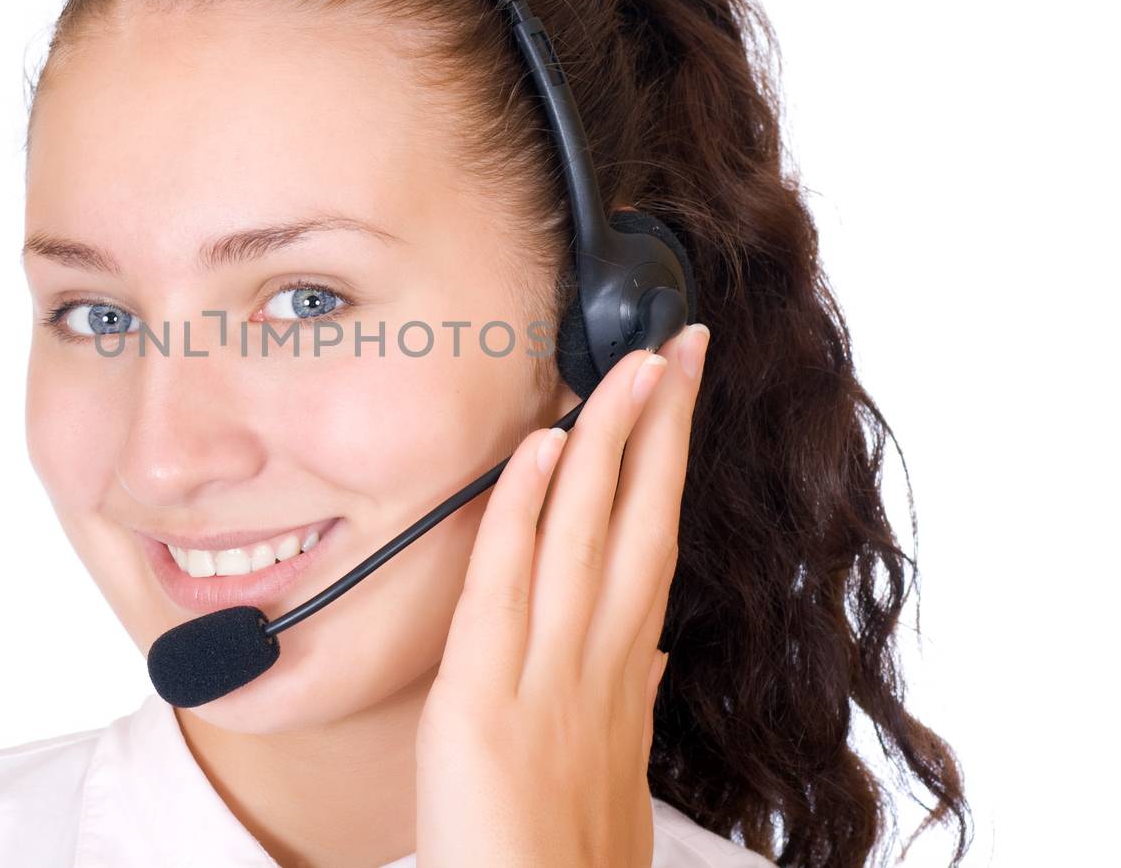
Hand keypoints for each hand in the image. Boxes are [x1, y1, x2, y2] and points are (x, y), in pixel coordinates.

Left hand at [415, 322, 709, 867]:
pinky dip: (523, 508)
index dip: (670, 469)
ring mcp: (547, 673)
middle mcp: (599, 662)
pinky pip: (503, 580)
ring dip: (611, 439)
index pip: (652, 545)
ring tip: (632, 364)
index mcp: (622, 675)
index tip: (682, 402)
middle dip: (663, 428)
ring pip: (586, 532)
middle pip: (641, 519)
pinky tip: (543, 445)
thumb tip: (644, 651)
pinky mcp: (483, 695)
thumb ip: (627, 700)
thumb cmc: (569, 860)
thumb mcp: (618, 775)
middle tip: (680, 347)